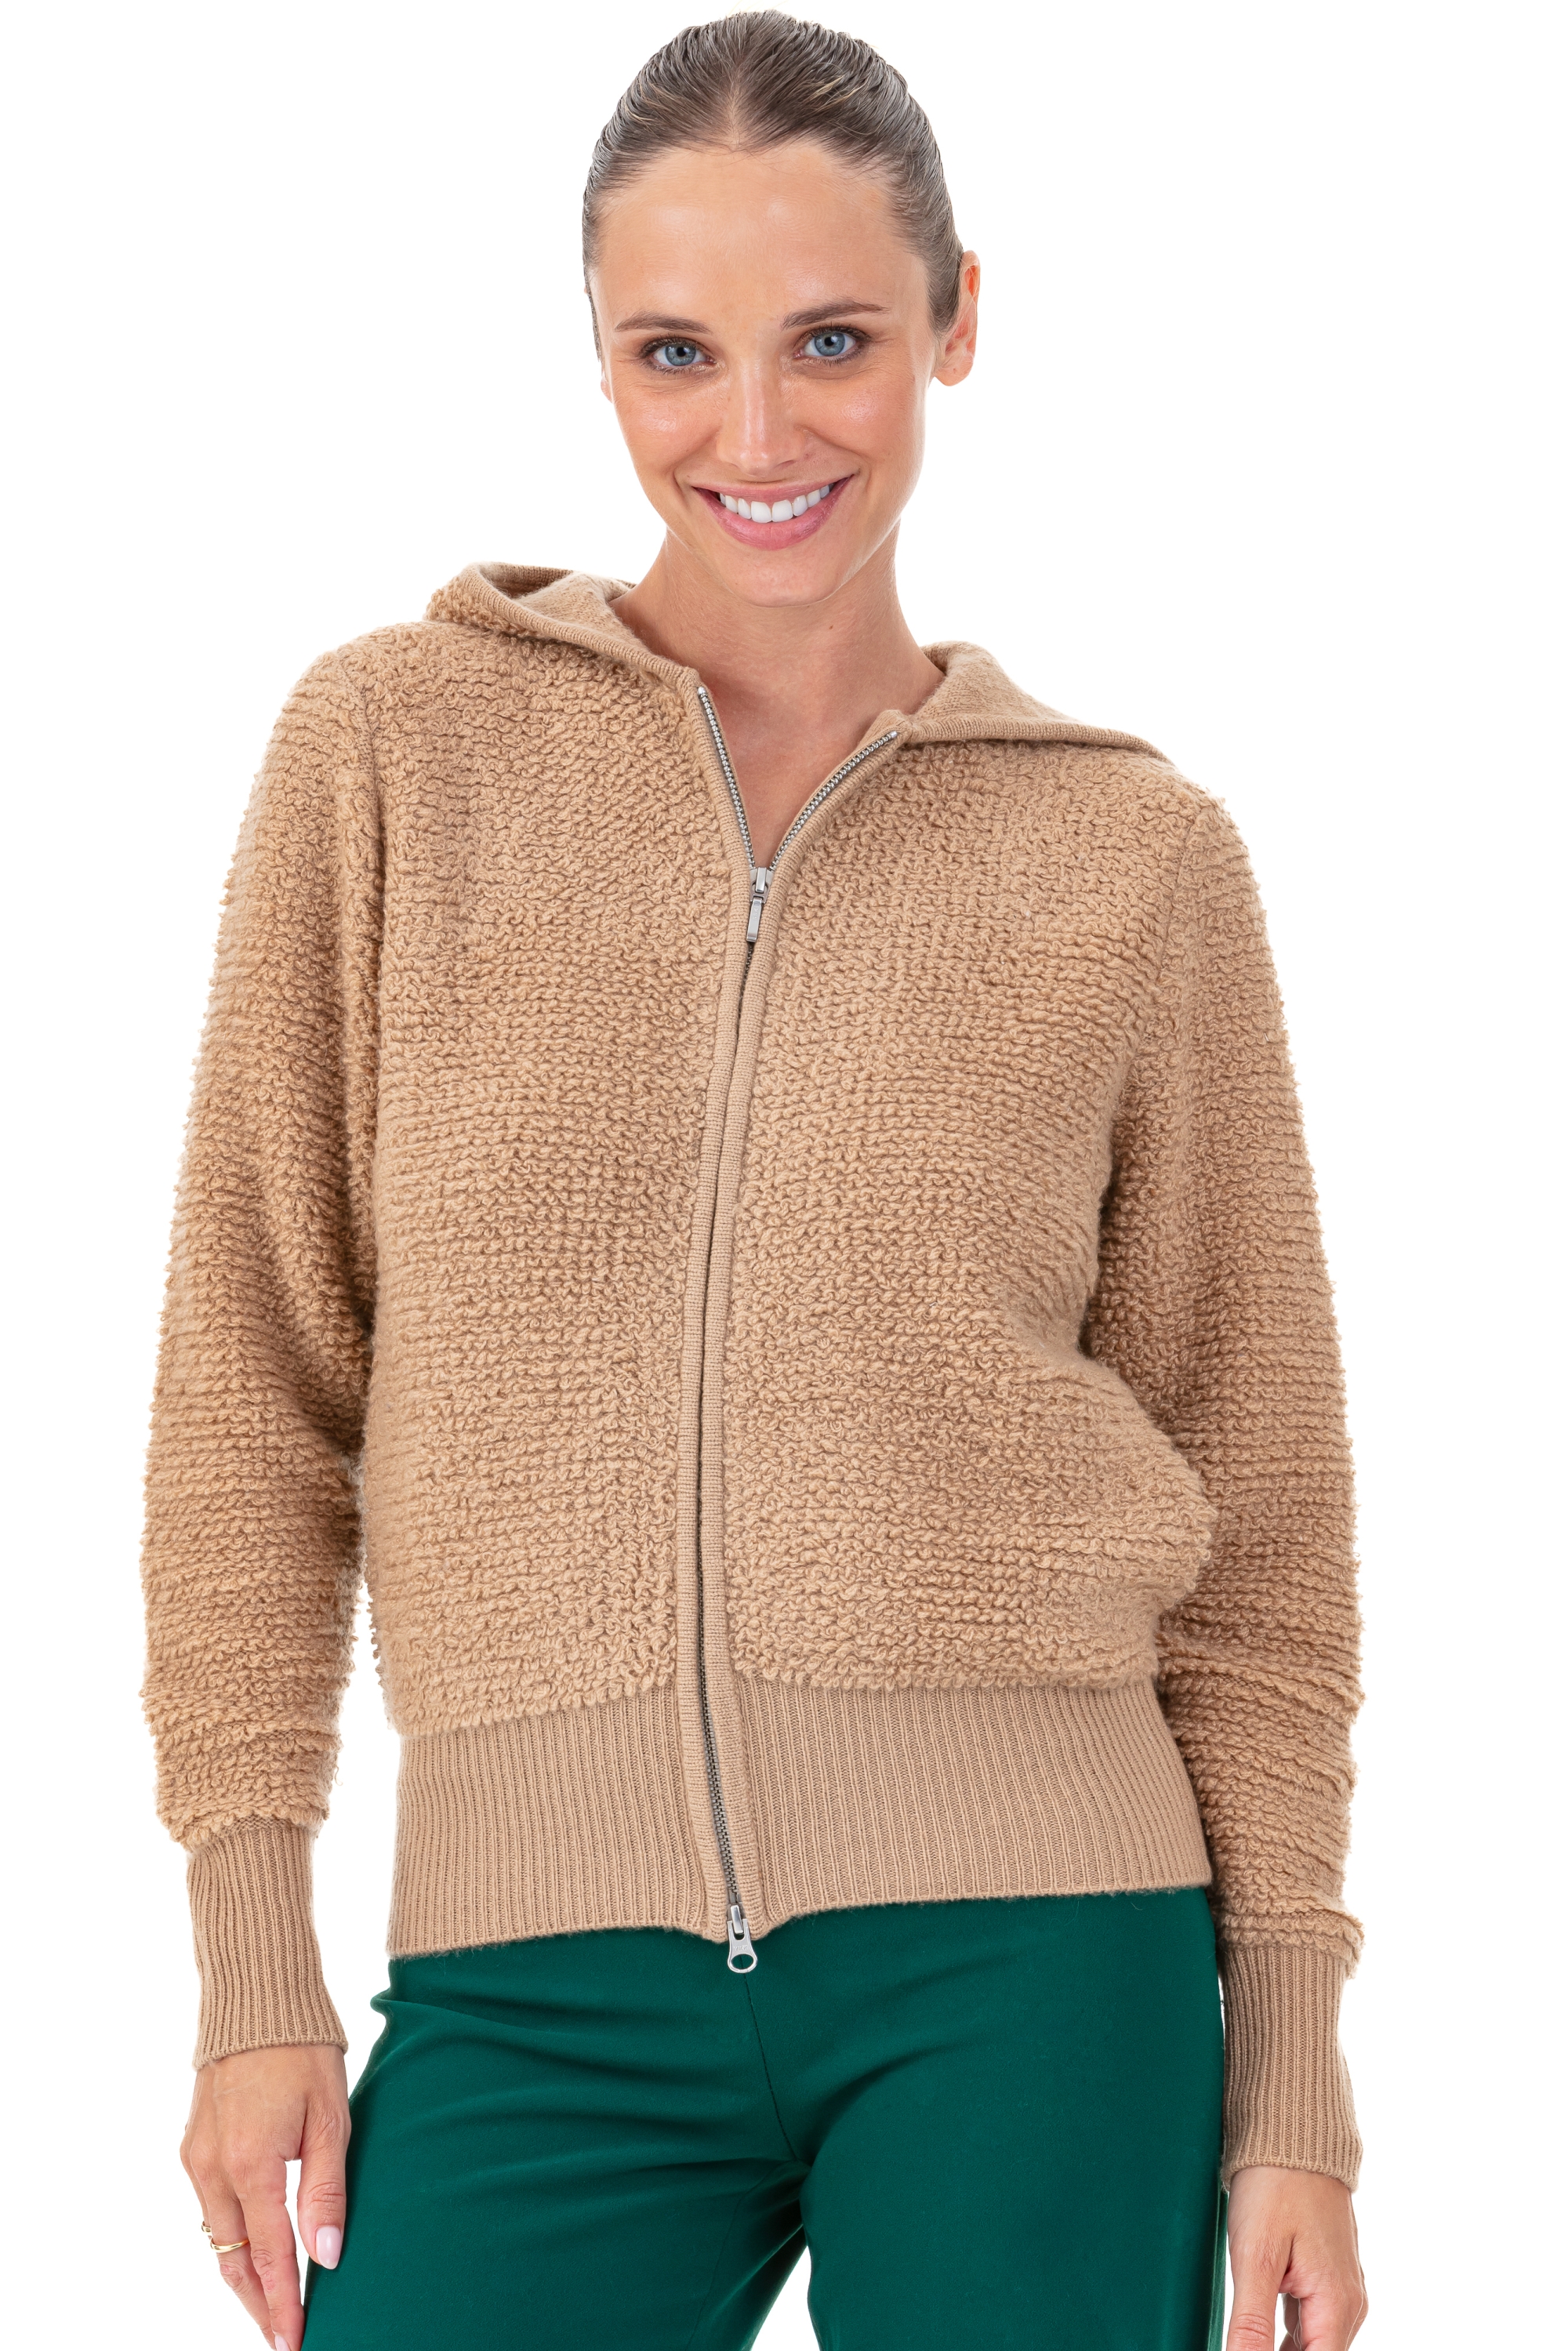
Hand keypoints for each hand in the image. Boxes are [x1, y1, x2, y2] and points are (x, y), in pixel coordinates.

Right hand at [181, 2042, 349, 2349]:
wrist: (256, 2000)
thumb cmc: (303, 2051)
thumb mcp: (330, 2119)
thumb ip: (327, 2192)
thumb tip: (328, 2257)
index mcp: (251, 2164)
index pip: (270, 2257)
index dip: (283, 2305)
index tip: (295, 2342)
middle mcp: (212, 2169)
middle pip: (234, 2260)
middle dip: (259, 2304)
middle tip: (284, 2338)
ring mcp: (197, 2158)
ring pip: (217, 2239)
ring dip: (244, 2276)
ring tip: (274, 2306)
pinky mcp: (193, 2147)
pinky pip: (209, 2209)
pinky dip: (231, 2239)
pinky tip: (254, 2250)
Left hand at [1225, 2166, 1366, 2349]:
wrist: (1294, 2131)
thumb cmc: (1275, 2184)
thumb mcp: (1255, 2255)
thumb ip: (1253, 2322)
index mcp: (1337, 2305)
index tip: (1247, 2347)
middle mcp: (1347, 2304)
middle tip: (1243, 2337)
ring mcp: (1339, 2289)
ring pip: (1312, 2344)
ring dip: (1280, 2349)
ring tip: (1246, 2334)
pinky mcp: (1325, 2276)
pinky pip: (1308, 2322)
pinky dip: (1284, 2333)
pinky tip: (1259, 2327)